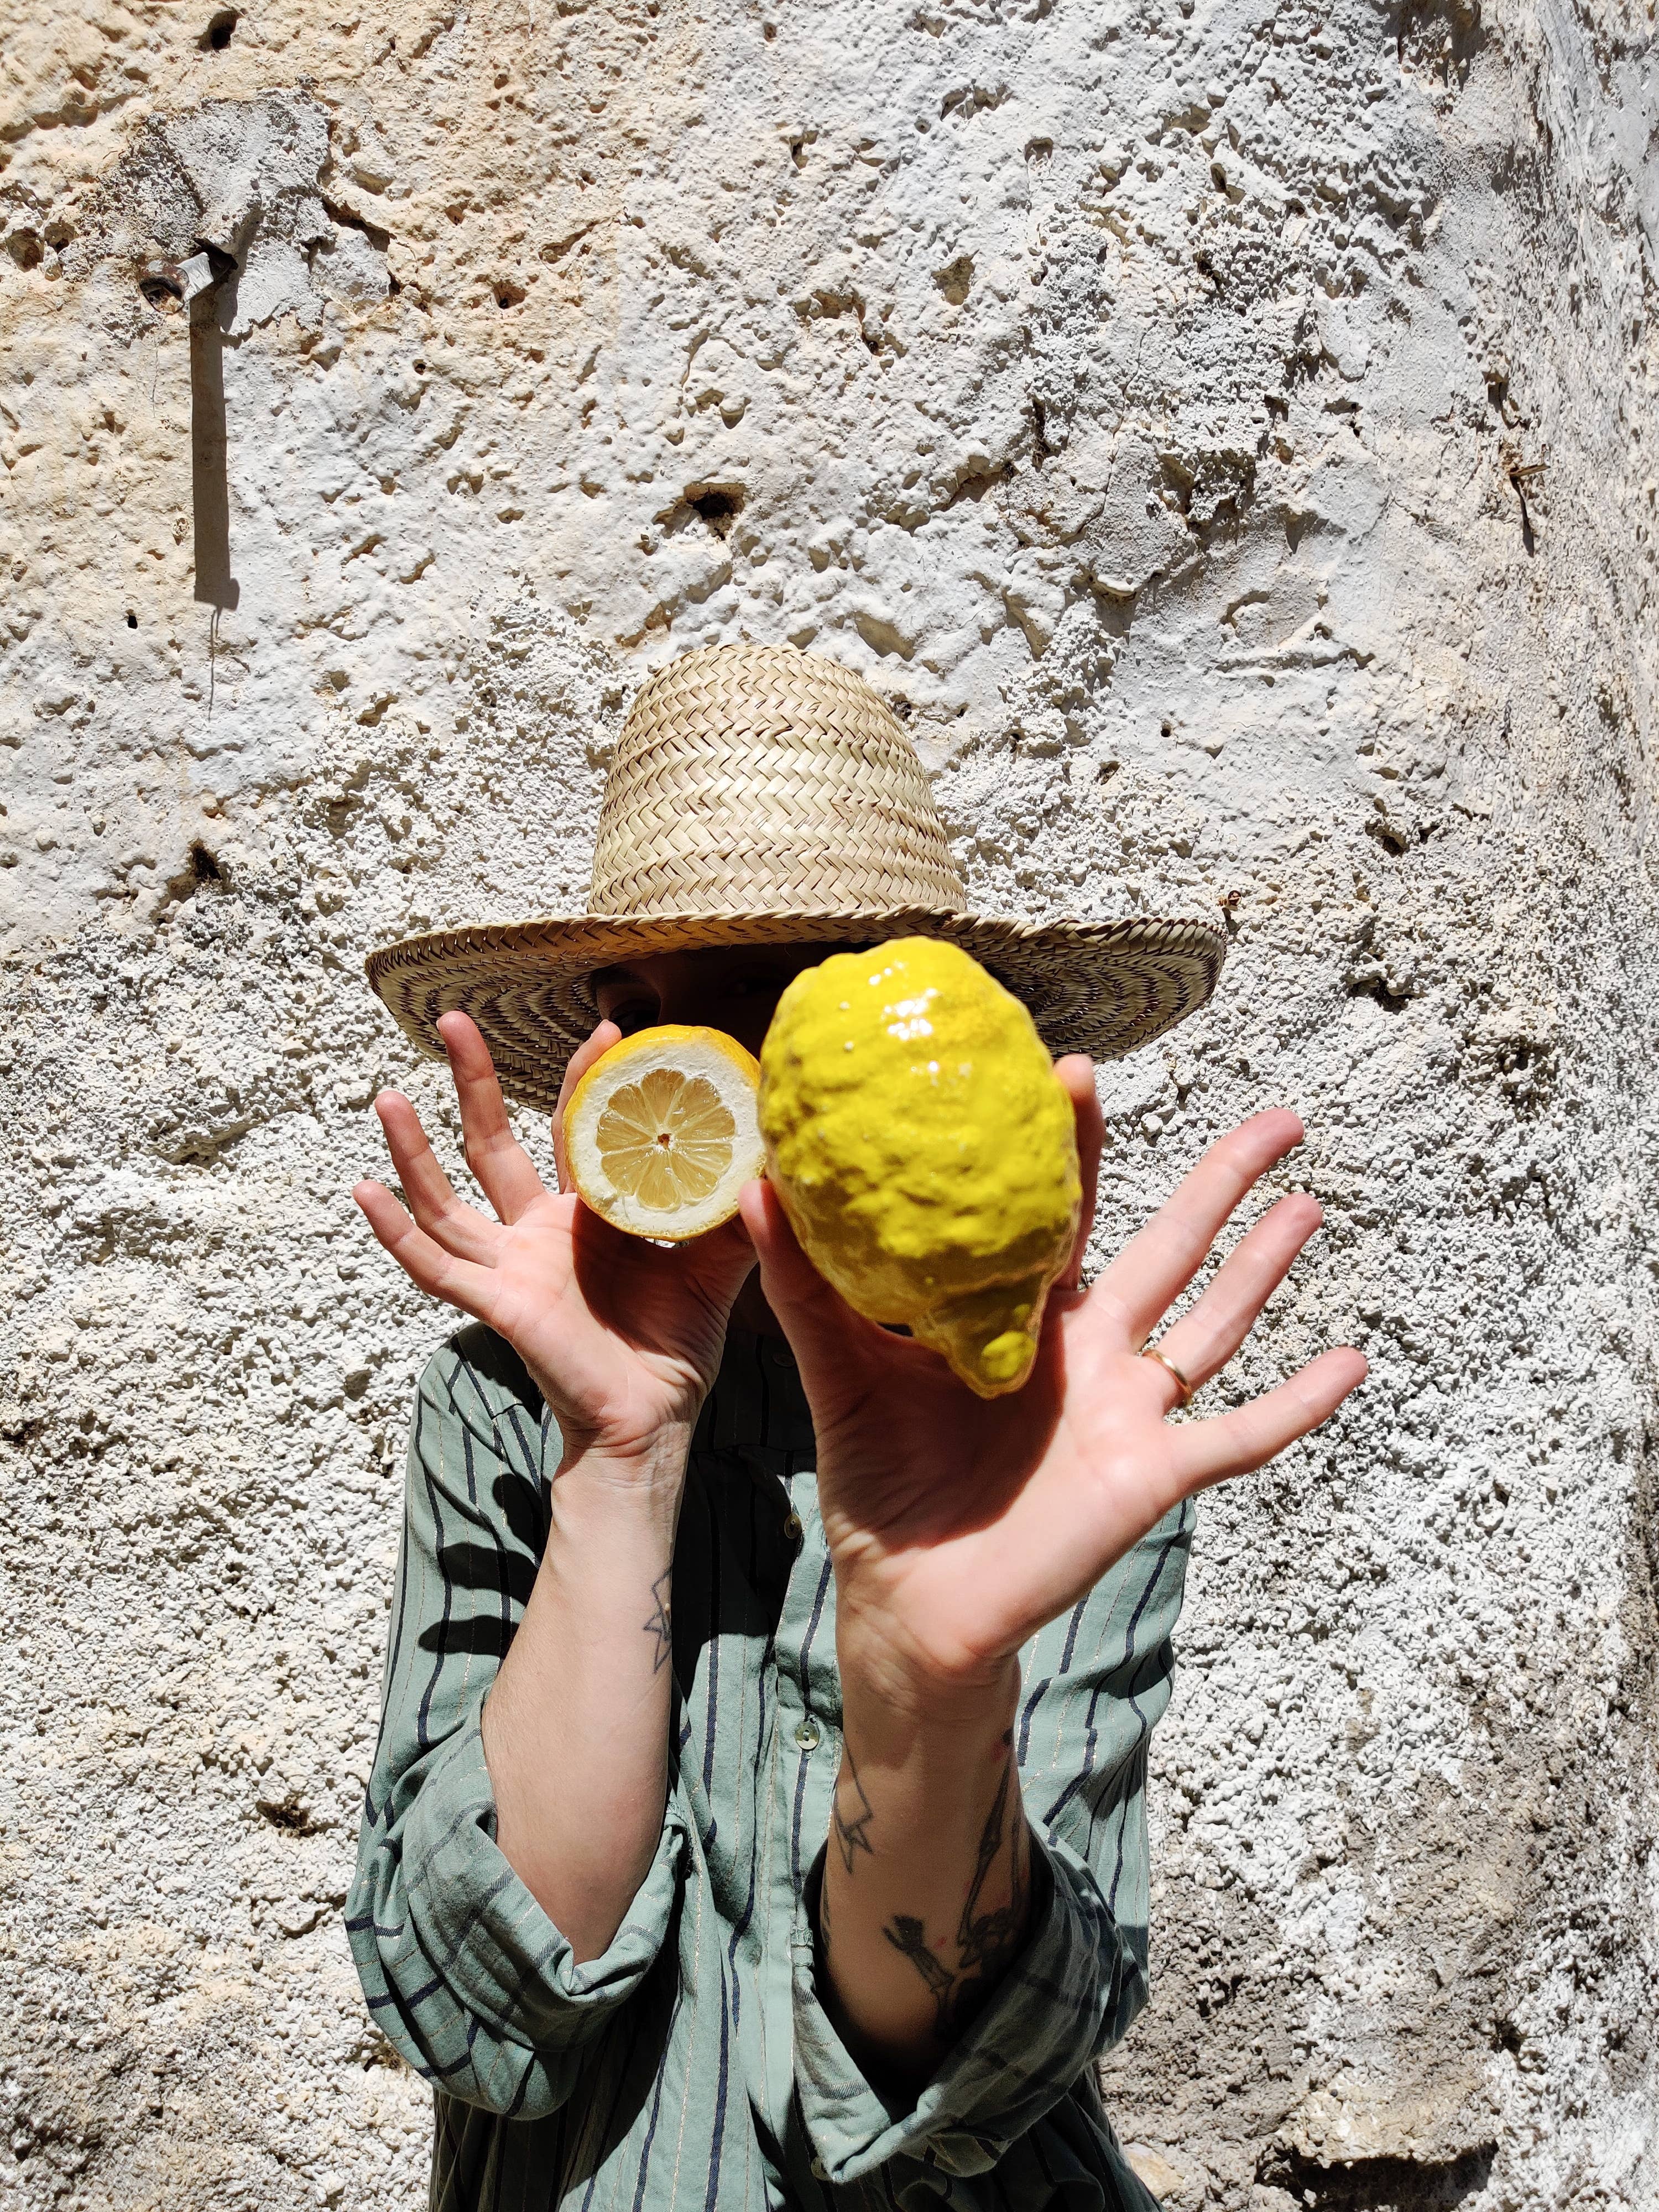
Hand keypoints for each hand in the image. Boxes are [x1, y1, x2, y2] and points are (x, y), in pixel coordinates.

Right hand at [354, 1012, 755, 1466]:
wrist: (654, 1420)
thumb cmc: (674, 1346)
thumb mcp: (715, 1266)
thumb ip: (737, 1214)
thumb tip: (780, 1161)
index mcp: (583, 1215)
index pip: (573, 1129)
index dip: (583, 1080)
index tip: (606, 1028)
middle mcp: (537, 1231)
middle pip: (490, 1143)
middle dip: (469, 1082)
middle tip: (453, 1018)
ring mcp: (510, 1266)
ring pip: (446, 1199)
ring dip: (412, 1150)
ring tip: (388, 1094)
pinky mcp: (498, 1304)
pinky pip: (435, 1267)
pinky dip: (396, 1233)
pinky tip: (364, 1193)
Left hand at [740, 1074, 1365, 1696]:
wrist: (907, 1603)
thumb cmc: (880, 1483)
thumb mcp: (843, 1371)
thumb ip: (808, 1282)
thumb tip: (756, 1179)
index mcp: (1022, 1316)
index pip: (1062, 1210)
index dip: (1076, 1145)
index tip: (1081, 1068)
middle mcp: (1088, 1351)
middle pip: (1169, 1246)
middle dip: (1220, 1181)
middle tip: (1277, 1115)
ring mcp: (1128, 1411)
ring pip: (1214, 1323)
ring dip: (1264, 1267)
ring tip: (1310, 1202)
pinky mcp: (1150, 1477)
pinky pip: (1238, 1436)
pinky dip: (1297, 1404)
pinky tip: (1354, 1362)